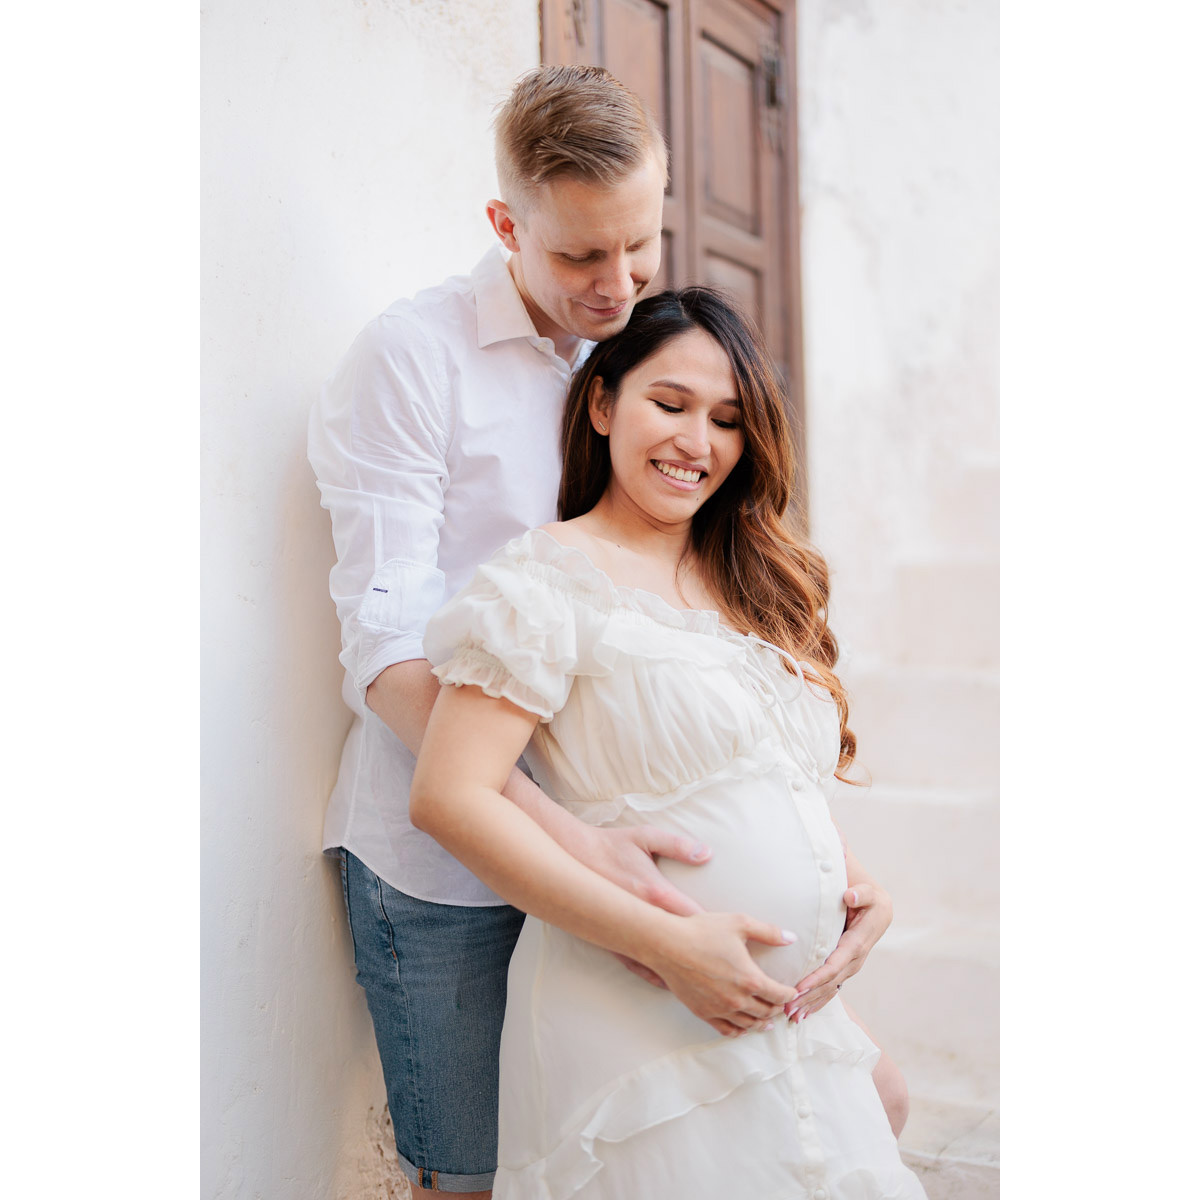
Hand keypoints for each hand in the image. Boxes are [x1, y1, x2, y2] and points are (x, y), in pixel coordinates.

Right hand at [569, 823, 716, 988]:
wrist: (573, 857)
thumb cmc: (612, 845)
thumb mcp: (646, 837)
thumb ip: (678, 845)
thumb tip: (707, 854)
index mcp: (656, 893)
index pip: (693, 916)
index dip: (714, 928)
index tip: (734, 940)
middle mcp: (643, 917)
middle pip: (680, 942)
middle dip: (702, 953)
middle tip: (724, 968)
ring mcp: (627, 931)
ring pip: (658, 959)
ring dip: (679, 969)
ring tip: (702, 983)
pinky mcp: (612, 939)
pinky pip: (635, 964)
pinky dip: (652, 975)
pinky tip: (666, 985)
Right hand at [643, 912, 800, 1037]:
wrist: (667, 945)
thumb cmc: (703, 931)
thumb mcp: (739, 924)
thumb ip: (768, 932)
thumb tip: (791, 938)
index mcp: (751, 979)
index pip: (779, 995)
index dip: (790, 995)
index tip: (793, 993)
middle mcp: (738, 1000)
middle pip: (766, 1012)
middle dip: (777, 1009)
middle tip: (782, 1006)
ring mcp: (720, 1009)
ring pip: (748, 1025)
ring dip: (761, 1024)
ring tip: (767, 1022)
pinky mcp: (703, 1013)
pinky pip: (726, 1030)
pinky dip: (738, 1031)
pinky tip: (742, 1028)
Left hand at [785, 882, 892, 1021]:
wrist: (879, 910)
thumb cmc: (870, 900)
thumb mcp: (869, 894)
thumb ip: (861, 893)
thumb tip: (850, 896)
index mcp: (857, 944)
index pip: (834, 965)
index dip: (817, 978)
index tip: (799, 988)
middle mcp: (854, 960)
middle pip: (828, 983)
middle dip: (808, 997)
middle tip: (787, 1008)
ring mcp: (850, 968)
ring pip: (829, 990)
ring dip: (810, 1004)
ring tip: (791, 1016)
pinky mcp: (844, 969)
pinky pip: (831, 989)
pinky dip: (817, 1002)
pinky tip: (804, 1014)